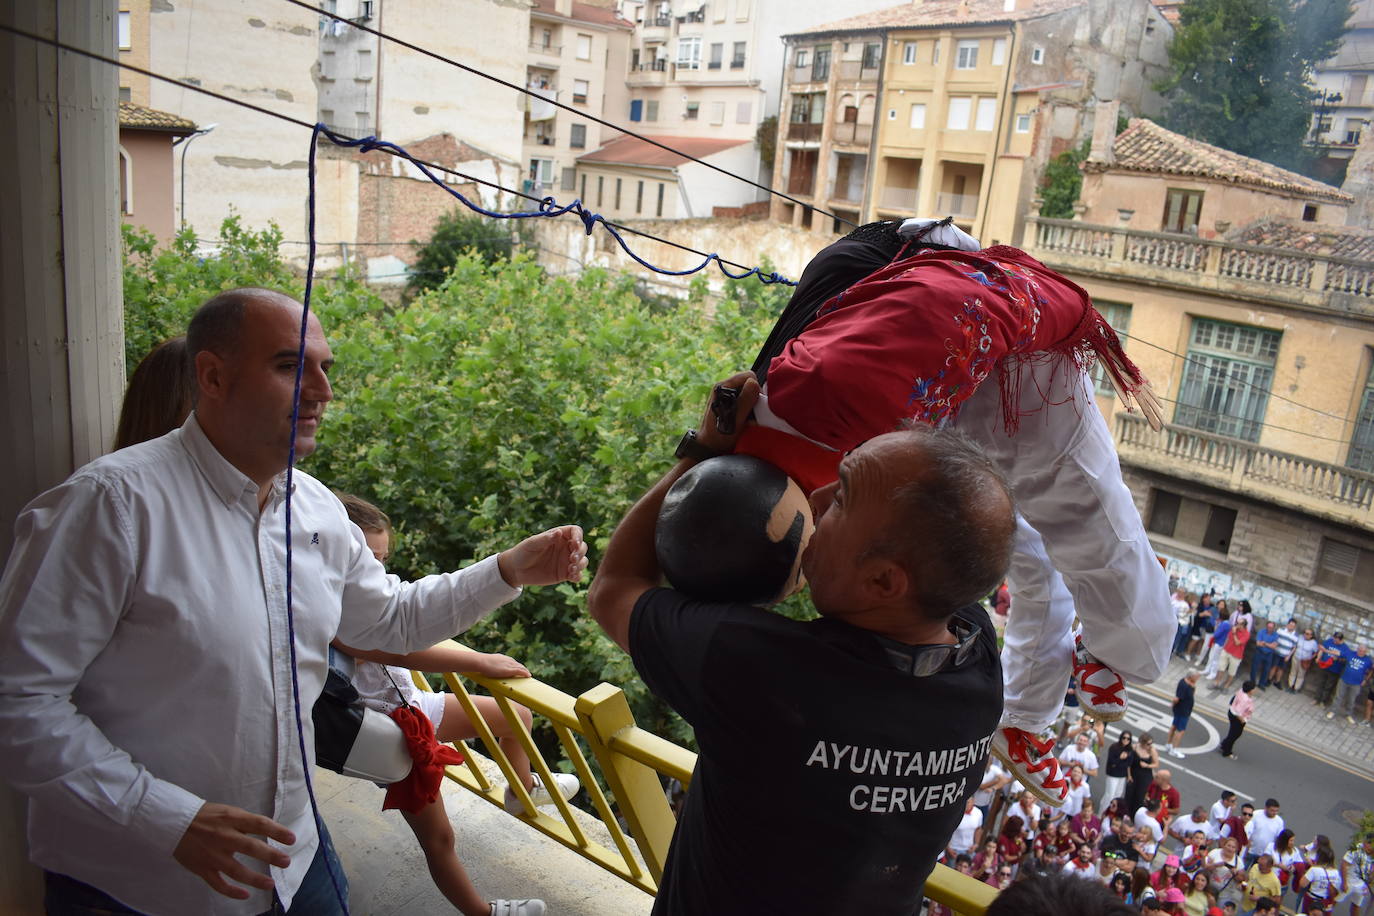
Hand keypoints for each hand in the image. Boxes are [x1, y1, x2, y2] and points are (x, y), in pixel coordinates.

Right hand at [172, 802, 294, 899]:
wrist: (174, 822)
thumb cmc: (205, 816)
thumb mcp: (227, 811)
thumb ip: (244, 822)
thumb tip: (267, 831)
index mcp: (231, 819)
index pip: (259, 824)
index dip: (277, 831)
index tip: (292, 839)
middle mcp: (223, 837)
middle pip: (251, 847)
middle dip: (271, 856)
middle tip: (286, 862)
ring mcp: (212, 855)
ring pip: (236, 870)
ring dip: (255, 879)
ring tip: (270, 884)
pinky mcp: (202, 868)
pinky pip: (218, 884)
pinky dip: (231, 891)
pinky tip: (245, 895)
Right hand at [465, 652, 529, 678]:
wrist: (480, 662)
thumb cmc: (479, 663)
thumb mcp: (484, 664)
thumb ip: (484, 665)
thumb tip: (477, 666)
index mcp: (500, 657)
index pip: (510, 661)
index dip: (515, 665)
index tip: (518, 667)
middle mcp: (506, 659)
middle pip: (517, 663)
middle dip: (522, 668)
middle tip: (526, 672)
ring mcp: (508, 664)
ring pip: (520, 667)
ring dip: (524, 671)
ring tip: (528, 675)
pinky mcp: (510, 669)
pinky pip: (520, 671)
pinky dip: (525, 673)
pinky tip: (528, 676)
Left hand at [497, 524, 588, 587]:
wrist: (516, 570)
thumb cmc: (523, 552)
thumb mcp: (532, 544)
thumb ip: (546, 539)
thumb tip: (558, 532)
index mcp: (559, 536)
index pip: (576, 531)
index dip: (578, 537)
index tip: (574, 544)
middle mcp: (565, 548)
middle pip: (582, 547)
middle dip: (580, 553)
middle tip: (572, 559)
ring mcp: (566, 561)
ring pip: (583, 561)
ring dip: (581, 564)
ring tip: (571, 569)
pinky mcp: (564, 574)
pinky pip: (577, 575)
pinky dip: (578, 576)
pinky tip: (572, 577)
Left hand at [695, 370, 759, 454]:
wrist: (709, 446)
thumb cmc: (719, 435)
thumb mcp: (735, 420)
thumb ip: (745, 401)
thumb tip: (753, 383)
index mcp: (722, 386)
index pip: (749, 376)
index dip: (756, 389)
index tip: (756, 405)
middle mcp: (724, 387)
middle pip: (750, 383)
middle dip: (755, 397)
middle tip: (752, 413)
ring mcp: (727, 394)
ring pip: (749, 392)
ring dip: (752, 404)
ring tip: (748, 418)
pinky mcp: (730, 401)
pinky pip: (746, 399)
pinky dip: (749, 408)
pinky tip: (746, 419)